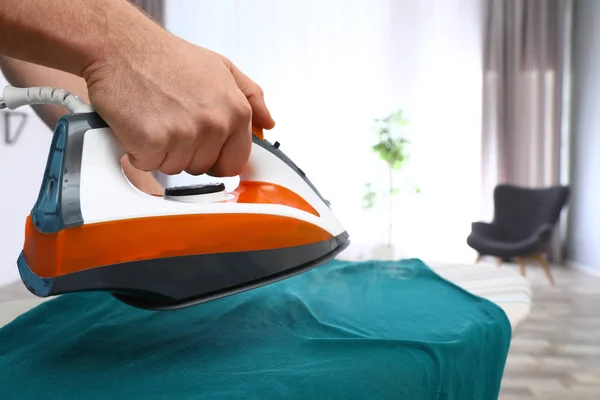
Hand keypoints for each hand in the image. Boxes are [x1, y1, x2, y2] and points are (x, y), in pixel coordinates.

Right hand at [82, 31, 274, 176]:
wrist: (124, 48)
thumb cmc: (167, 58)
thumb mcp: (221, 68)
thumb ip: (251, 97)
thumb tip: (268, 123)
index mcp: (236, 111)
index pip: (235, 162)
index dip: (215, 157)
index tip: (201, 146)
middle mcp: (215, 124)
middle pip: (203, 167)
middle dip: (186, 152)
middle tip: (172, 121)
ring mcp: (185, 135)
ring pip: (176, 168)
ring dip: (162, 151)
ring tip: (156, 118)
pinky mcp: (154, 143)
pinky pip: (149, 165)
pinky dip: (139, 151)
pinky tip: (140, 125)